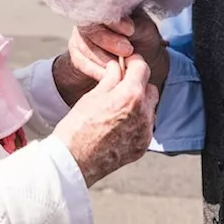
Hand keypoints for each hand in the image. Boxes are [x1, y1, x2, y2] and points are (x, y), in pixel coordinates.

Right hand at [52, 54, 157, 185]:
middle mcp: (144, 114)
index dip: (133, 62)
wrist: (73, 161)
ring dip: (139, 104)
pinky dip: (137, 122)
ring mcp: (145, 133)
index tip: (126, 63)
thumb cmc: (78, 127)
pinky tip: (118, 124)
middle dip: (138, 84)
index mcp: (131, 96)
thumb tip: (118, 67)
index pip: (142, 68)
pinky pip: (145, 127)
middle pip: (150, 88)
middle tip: (120, 86)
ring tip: (117, 107)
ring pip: (149, 109)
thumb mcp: (93, 96)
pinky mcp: (142, 147)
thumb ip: (111, 78)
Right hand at [72, 8, 169, 91]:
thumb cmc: (141, 39)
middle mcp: (89, 17)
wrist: (135, 59)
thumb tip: (128, 28)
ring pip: (82, 45)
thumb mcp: (145, 30)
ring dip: (101, 58)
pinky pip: (80, 61)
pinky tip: (108, 75)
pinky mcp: (77, 53)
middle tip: (127, 50)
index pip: (102, 8)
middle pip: (89, 26)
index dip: (114, 20)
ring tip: (120, 66)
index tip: (130, 30)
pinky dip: (95, 70)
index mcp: (106, 5)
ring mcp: (80, 34)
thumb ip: (137, 26)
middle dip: (107, 40)